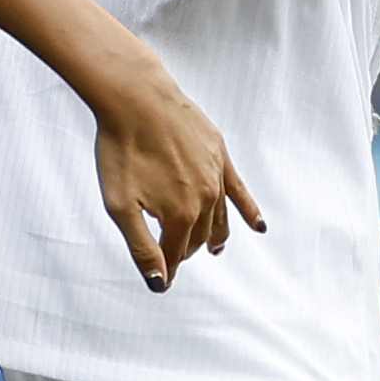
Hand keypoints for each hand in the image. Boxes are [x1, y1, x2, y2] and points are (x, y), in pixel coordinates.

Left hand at [86, 53, 260, 290]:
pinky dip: (248, 210)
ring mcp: (216, 175)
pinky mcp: (220, 154)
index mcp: (180, 215)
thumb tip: (159, 282)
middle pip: (198, 237)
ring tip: (214, 251)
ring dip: (215, 237)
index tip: (160, 278)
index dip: (166, 267)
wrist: (135, 97)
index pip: (176, 253)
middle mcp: (205, 199)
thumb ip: (141, 247)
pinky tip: (259, 225)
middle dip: (185, 250)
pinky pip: (239, 190)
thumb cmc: (121, 148)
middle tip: (173, 257)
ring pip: (219, 218)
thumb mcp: (120, 205)